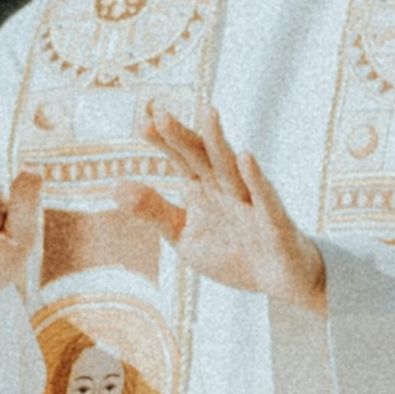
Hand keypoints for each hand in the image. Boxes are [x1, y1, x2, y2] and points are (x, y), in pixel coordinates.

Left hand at [135, 104, 324, 311]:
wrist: (280, 280)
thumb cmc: (233, 252)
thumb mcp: (184, 236)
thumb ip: (153, 211)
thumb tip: (114, 186)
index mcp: (204, 189)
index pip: (181, 159)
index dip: (164, 142)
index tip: (142, 123)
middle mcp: (226, 188)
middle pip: (202, 156)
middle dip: (183, 136)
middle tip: (161, 113)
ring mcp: (251, 202)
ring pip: (232, 168)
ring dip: (219, 142)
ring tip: (207, 113)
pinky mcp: (274, 222)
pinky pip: (264, 198)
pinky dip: (255, 179)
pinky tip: (246, 158)